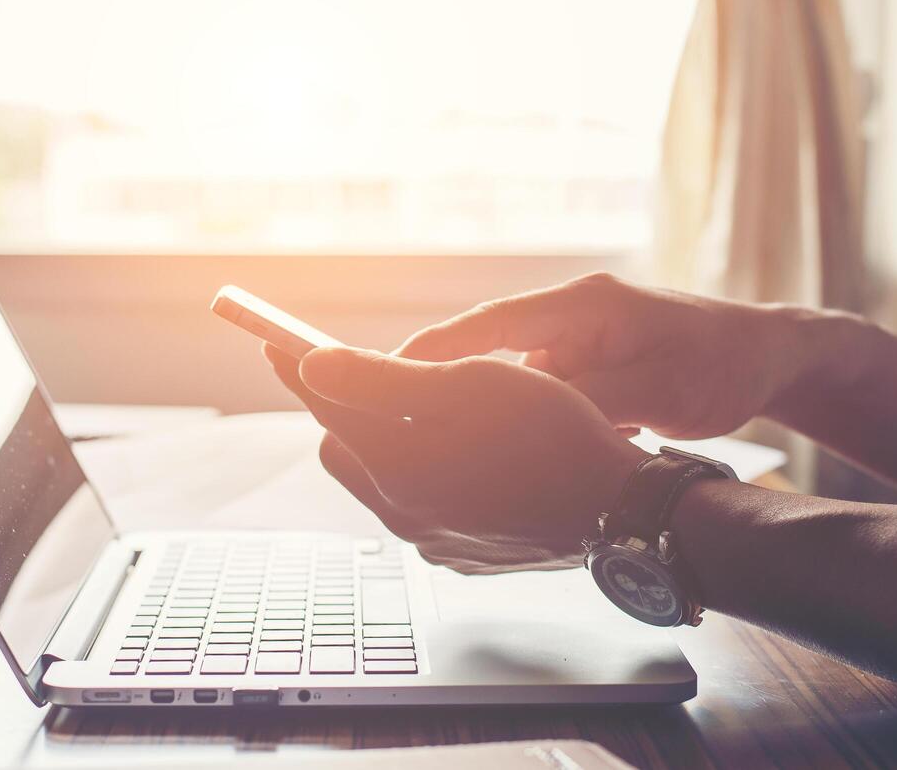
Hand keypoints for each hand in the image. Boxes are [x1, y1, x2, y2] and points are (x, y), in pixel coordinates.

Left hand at [265, 343, 645, 571]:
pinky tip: (468, 453)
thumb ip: (380, 379)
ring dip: (388, 442)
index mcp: (398, 468)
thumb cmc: (551, 433)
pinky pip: (424, 505)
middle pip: (345, 450)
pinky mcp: (464, 552)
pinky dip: (428, 473)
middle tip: (364, 373)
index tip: (277, 344)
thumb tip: (311, 367)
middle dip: (345, 410)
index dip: (302, 370)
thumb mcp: (466, 384)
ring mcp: (435, 539)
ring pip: (383, 480)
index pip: (328, 408)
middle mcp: (405, 514)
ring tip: (429, 410)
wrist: (619, 507)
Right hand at [397, 272, 792, 440]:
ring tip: (460, 453)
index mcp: (584, 305)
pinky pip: (546, 396)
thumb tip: (527, 421)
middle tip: (404, 427)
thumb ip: (590, 403)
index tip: (389, 372)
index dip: (436, 348)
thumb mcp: (658, 391)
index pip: (492, 324)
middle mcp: (571, 317)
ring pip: (516, 383)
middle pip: (491, 354)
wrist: (769, 356)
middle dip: (450, 389)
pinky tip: (526, 457)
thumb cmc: (722, 363)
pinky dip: (536, 424)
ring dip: (500, 416)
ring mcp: (579, 341)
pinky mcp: (588, 366)